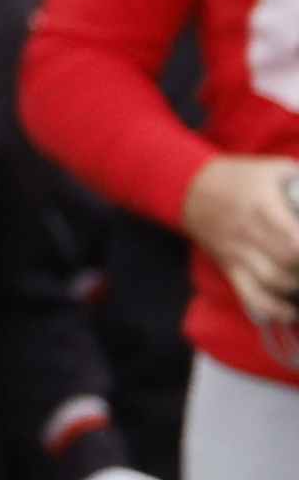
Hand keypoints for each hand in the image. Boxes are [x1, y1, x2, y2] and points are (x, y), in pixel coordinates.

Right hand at [182, 156, 298, 330]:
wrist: (192, 190)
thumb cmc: (241, 177)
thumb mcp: (276, 169)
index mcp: (260, 206)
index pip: (291, 238)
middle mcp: (246, 234)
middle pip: (286, 263)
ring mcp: (236, 254)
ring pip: (272, 281)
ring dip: (296, 285)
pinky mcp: (230, 267)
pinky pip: (250, 295)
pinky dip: (271, 307)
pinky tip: (289, 310)